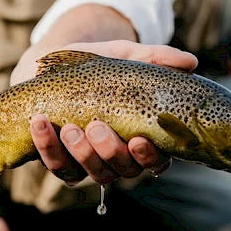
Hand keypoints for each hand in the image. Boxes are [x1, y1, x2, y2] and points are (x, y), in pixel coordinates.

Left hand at [12, 38, 196, 184]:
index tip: (138, 140)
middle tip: (97, 126)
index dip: (150, 157)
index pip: (156, 160)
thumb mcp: (125, 57)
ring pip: (92, 172)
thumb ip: (155, 58)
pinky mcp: (62, 161)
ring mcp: (90, 162)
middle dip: (110, 151)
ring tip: (69, 128)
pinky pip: (58, 166)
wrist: (55, 66)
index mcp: (142, 137)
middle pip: (123, 169)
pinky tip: (40, 124)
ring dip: (82, 154)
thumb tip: (190, 61)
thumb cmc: (98, 65)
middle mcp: (119, 156)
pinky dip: (48, 148)